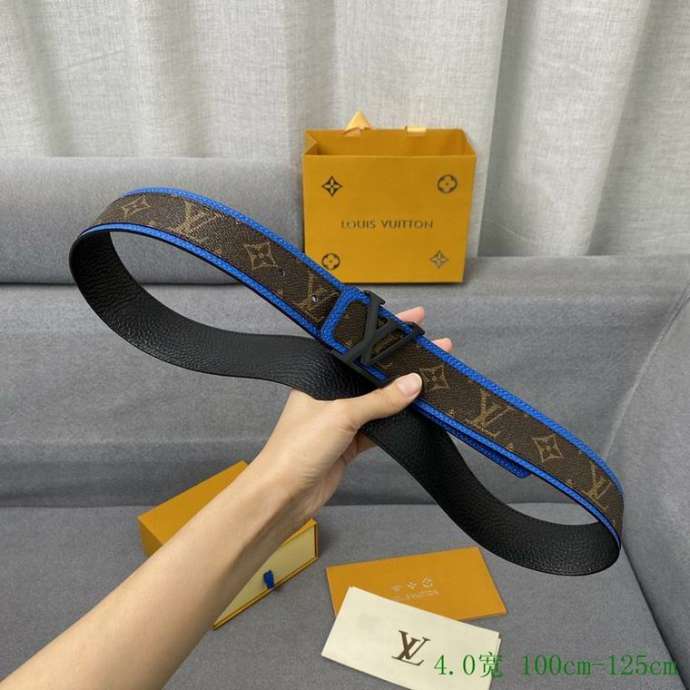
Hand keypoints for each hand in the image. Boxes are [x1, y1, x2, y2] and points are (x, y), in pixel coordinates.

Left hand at [252, 306, 452, 522]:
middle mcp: (331, 391)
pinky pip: (381, 426)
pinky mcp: (350, 442)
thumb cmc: (298, 447)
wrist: (284, 495)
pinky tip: (420, 412)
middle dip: (402, 361)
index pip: (358, 345)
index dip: (385, 332)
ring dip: (404, 392)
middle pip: (373, 371)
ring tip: (436, 376)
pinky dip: (398, 421)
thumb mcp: (341, 415)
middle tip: (436, 347)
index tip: (414, 319)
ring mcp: (342, 417)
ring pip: (380, 399)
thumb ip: (379, 400)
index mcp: (320, 374)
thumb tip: (414, 383)